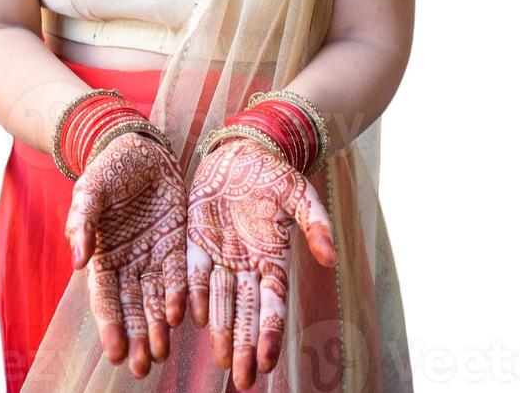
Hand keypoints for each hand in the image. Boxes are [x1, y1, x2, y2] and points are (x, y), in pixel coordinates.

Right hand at [64, 131, 187, 377]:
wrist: (141, 147)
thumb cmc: (109, 170)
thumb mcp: (91, 190)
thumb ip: (83, 222)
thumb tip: (78, 261)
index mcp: (103, 255)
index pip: (106, 298)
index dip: (110, 324)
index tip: (115, 350)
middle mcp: (129, 262)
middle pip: (132, 306)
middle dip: (136, 336)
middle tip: (141, 366)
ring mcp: (154, 253)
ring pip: (156, 297)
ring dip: (158, 325)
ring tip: (161, 352)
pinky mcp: (178, 241)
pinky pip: (180, 273)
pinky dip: (180, 295)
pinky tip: (183, 315)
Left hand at [186, 137, 335, 390]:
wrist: (242, 150)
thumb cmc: (274, 173)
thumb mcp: (299, 193)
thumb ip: (315, 224)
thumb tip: (332, 258)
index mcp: (273, 259)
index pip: (273, 304)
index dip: (270, 332)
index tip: (267, 362)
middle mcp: (246, 265)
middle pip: (247, 312)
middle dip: (245, 346)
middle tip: (242, 380)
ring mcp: (220, 255)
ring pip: (220, 300)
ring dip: (220, 330)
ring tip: (222, 361)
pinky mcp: (196, 240)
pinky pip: (192, 271)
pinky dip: (190, 294)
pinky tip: (187, 317)